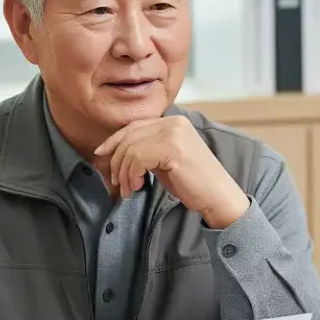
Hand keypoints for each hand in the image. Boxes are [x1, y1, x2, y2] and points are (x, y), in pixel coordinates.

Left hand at [94, 117, 250, 228]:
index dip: (114, 140)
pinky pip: (137, 159)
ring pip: (131, 149)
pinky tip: (137, 187)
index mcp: (173, 122)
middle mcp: (174, 123)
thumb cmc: (192, 183)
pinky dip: (131, 174)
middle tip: (116, 182)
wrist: (218, 197)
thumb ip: (146, 149)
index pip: (134, 126)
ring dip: (123, 172)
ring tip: (128, 189)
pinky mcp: (173, 149)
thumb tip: (114, 153)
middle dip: (116, 161)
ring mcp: (174, 134)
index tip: (101, 155)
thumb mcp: (165, 160)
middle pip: (129, 136)